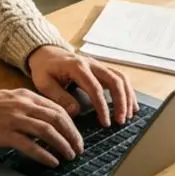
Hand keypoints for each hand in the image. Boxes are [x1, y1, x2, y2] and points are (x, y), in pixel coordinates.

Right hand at [0, 89, 83, 166]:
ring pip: (47, 131)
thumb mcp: (9, 99)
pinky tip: (51, 162)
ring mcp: (13, 119)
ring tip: (69, 156)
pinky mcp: (4, 133)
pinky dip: (44, 155)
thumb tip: (48, 121)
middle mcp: (22, 105)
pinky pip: (30, 145)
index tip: (76, 137)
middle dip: (72, 136)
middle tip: (78, 149)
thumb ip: (28, 106)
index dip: (71, 125)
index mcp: (25, 96)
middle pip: (57, 119)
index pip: (57, 108)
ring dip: (62, 145)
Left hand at [25, 45, 139, 127]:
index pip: (95, 88)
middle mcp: (91, 63)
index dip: (103, 107)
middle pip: (114, 81)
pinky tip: (130, 104)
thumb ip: (59, 97)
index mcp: (77, 66)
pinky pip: (119, 77)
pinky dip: (127, 90)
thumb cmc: (44, 69)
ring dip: (128, 96)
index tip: (106, 123)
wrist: (45, 53)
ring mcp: (98, 64)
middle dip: (121, 102)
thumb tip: (76, 111)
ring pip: (120, 78)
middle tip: (121, 121)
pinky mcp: (101, 68)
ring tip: (130, 114)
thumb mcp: (44, 83)